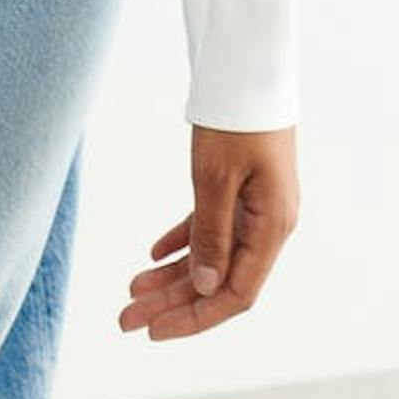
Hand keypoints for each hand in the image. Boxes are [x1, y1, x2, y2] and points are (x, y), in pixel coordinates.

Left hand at [118, 125, 299, 338]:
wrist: (248, 66)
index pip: (236, 295)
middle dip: (172, 303)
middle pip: (219, 280)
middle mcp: (268, 224)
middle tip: (126, 319)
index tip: (154, 332)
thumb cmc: (235, 120)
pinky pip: (211, 226)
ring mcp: (256, 206)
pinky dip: (183, 241)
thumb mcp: (214, 179)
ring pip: (212, 255)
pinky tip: (153, 255)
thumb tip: (207, 290)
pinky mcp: (243, 187)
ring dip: (173, 276)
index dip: (195, 318)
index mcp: (272, 228)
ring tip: (131, 291)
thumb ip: (211, 235)